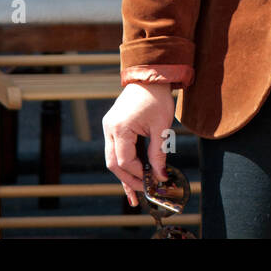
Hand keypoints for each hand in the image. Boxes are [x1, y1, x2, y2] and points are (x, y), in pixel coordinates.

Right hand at [102, 81, 174, 206]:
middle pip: (113, 163)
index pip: (125, 160)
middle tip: (144, 192)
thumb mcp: (161, 127)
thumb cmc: (157, 98)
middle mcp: (109, 128)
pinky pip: (116, 149)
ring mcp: (109, 127)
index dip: (139, 174)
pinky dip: (124, 163)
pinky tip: (131, 177)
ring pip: (112, 159)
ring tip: (135, 193)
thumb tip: (161, 176)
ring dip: (125, 174)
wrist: (150, 76)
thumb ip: (158, 153)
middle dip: (129, 179)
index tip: (154, 182)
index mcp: (120, 127)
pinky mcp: (113, 126)